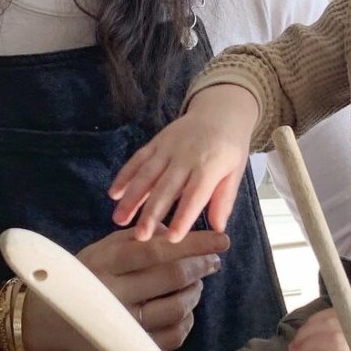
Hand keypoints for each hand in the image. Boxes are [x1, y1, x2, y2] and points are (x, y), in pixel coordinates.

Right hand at [18, 227, 228, 350]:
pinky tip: (184, 310)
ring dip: (195, 293)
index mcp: (107, 262)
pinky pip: (172, 337)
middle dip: (201, 266)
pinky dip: (186, 321)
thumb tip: (178, 228)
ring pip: (176, 307)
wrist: (48, 320)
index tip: (221, 240)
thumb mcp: (103, 249)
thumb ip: (139, 237)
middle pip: (172, 278)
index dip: (194, 244)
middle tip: (213, 261)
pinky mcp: (128, 347)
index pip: (158, 249)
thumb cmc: (83, 275)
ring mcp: (122, 323)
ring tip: (196, 284)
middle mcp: (114, 292)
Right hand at [108, 85, 260, 241]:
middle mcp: (186, 157)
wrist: (220, 111)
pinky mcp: (157, 142)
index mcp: (209, 166)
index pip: (195, 195)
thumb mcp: (236, 172)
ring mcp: (168, 148)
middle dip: (151, 213)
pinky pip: (138, 159)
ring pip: (146, 174)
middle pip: (166, 188)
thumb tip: (219, 229)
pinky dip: (124, 175)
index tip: (172, 239)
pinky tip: (113, 193)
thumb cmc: (230, 148)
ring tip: (119, 219)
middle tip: (140, 236)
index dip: (183, 217)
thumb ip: (224, 199)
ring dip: (131, 198)